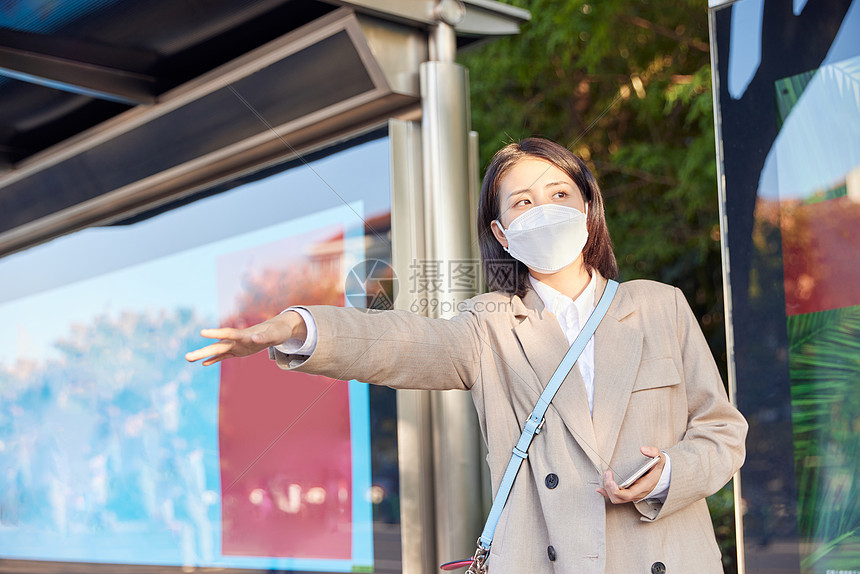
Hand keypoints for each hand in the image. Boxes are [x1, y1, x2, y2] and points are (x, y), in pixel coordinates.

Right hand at [184, 310, 306, 365]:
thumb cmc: (277, 331)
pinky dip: (214, 360)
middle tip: (186, 357)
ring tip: (188, 358)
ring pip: (217, 351)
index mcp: (244, 335)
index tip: (202, 332)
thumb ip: (263, 337)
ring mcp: (236, 346)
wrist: (277, 329)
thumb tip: (254, 339)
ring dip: (204, 355)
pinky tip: (203, 364)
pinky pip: (224, 356)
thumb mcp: (273, 335)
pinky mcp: (238, 351)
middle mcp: (236, 340)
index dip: (215, 333)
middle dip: (202, 351)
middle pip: (217, 346)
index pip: (227, 333)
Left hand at [596, 446, 664, 503]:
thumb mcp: (660, 458)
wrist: (665, 477)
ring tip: (605, 476)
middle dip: (609, 487)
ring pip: (616, 499)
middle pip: (618, 498)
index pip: (628, 495)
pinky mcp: (629, 493)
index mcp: (644, 486)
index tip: (610, 476)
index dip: (615, 489)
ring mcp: (633, 495)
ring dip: (607, 489)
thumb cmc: (660, 468)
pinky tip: (600, 489)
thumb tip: (643, 449)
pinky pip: (616, 497)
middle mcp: (637, 493)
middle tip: (607, 473)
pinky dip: (607, 493)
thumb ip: (654, 452)